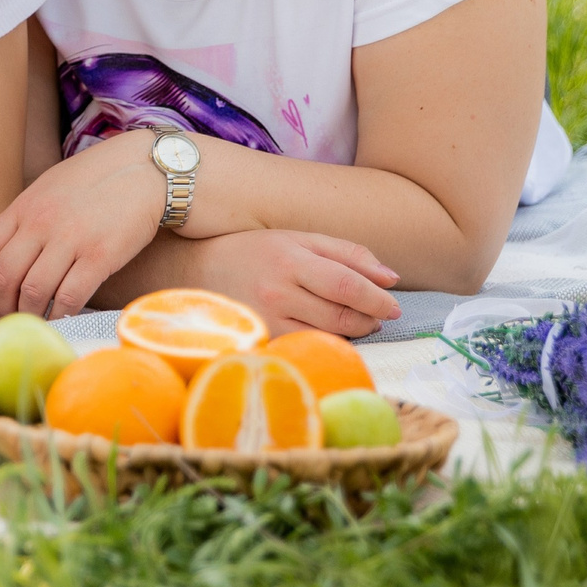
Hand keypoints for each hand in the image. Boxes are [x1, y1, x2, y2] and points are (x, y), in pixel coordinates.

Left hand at [0, 131, 163, 320]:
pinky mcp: (100, 256)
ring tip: (34, 322)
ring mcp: (70, 239)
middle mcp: (40, 222)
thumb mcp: (50, 188)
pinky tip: (61, 318)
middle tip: (9, 319)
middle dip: (1, 306)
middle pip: (3, 277)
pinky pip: (69, 298)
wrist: (145, 170)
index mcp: (24, 206)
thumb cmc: (97, 181)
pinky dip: (60, 315)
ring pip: (33, 292)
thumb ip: (26, 217)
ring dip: (29, 315)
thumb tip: (6, 255)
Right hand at [181, 231, 400, 336]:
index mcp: (289, 257)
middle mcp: (277, 290)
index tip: (394, 304)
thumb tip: (391, 278)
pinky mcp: (259, 340)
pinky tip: (327, 332)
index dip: (377, 299)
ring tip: (358, 322)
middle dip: (370, 317)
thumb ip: (346, 254)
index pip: (347, 285)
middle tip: (379, 315)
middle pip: (340, 314)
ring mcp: (266, 319)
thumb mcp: (296, 239)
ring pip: (326, 334)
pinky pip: (305, 346)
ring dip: (353, 331)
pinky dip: (326, 342)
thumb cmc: (252, 252)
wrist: (192, 271)